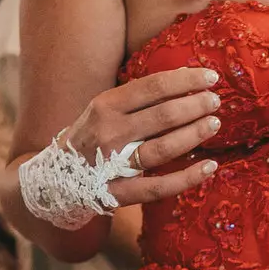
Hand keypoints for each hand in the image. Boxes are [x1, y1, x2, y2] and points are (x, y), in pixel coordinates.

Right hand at [56, 66, 223, 208]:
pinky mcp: (118, 192)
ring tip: (214, 123)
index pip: (152, 87)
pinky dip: (187, 177)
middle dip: (194, 106)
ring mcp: (112, 164)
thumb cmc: (89, 139)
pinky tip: (210, 167)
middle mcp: (108, 132)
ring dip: (193, 134)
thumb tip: (183, 80)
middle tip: (215, 101)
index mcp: (105, 106)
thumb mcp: (102, 111)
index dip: (185, 81)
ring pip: (162, 148)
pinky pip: (159, 186)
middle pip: (161, 115)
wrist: (54, 180)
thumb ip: (136, 99)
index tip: (210, 77)